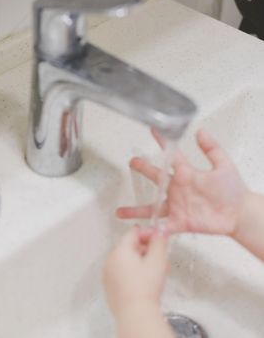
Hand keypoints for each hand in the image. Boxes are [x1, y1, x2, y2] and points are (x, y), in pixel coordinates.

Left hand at [104, 227, 168, 318]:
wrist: (135, 313)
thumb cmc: (144, 289)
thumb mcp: (157, 261)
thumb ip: (159, 243)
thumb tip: (160, 232)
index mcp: (120, 251)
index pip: (132, 233)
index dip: (147, 233)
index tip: (157, 237)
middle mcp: (110, 260)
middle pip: (128, 247)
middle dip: (145, 249)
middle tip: (159, 255)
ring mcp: (108, 274)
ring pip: (125, 261)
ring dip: (140, 261)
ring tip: (155, 270)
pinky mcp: (110, 286)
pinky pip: (121, 273)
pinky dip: (132, 273)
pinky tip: (144, 281)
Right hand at [116, 129, 249, 236]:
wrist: (240, 215)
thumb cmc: (234, 192)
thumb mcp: (224, 166)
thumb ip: (212, 149)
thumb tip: (201, 132)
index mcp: (186, 174)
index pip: (171, 156)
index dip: (162, 143)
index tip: (154, 130)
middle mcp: (178, 190)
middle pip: (155, 178)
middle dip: (142, 169)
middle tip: (131, 162)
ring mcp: (176, 206)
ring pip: (151, 208)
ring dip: (135, 210)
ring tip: (120, 212)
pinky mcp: (179, 222)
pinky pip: (161, 227)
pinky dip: (151, 230)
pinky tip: (139, 231)